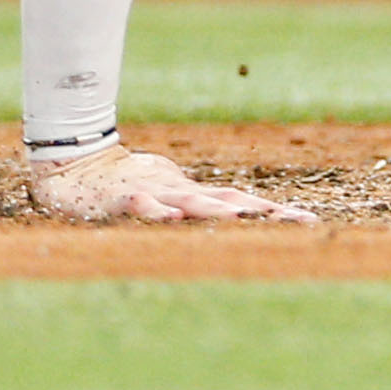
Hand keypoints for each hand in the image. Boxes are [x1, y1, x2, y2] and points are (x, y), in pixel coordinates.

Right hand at [27, 142, 316, 224]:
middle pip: (229, 202)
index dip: (274, 212)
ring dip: (217, 211)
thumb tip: (242, 211)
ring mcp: (155, 193)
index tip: (310, 223)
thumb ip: (203, 203)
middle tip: (296, 223)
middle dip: (264, 213)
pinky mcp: (123, 198)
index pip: (242, 201)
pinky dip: (156, 211)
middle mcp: (182, 193)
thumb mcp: (172, 193)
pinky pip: (141, 206)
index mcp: (194, 194)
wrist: (80, 166)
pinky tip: (171, 218)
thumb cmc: (132, 181)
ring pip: (191, 202)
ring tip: (243, 217)